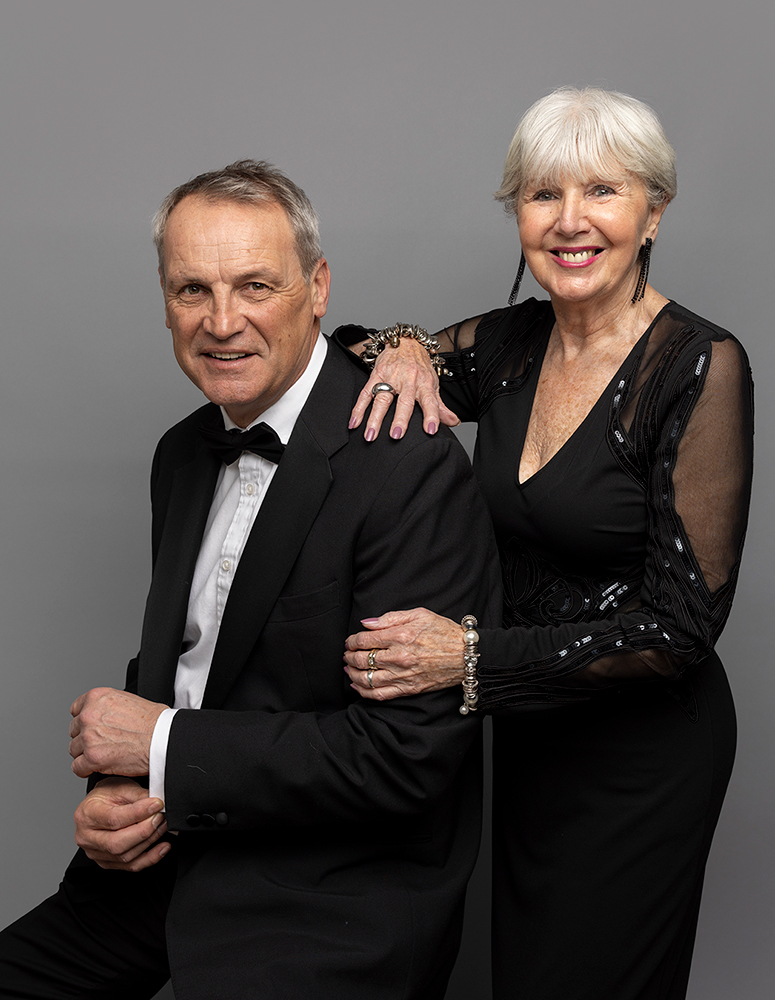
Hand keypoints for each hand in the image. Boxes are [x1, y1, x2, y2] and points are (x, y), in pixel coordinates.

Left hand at [69, 687, 167, 777]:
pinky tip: (98, 767)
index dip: (85, 721)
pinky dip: (86, 770)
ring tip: (104, 755)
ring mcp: (89, 737)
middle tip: (102, 743)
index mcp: (97, 697)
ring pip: (74, 750)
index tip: (92, 728)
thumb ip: (108, 706)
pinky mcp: (92, 758)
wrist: (163, 738)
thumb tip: (103, 715)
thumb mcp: (128, 699)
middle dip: (86, 738)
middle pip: (74, 731)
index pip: (76, 710)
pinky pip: (77, 767)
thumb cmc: (154, 721)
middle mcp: (89, 715)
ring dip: (86, 754)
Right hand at [74, 777, 170, 871]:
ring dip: (149, 841)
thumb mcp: (121, 787)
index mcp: (87, 815)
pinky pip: (130, 866)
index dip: (138, 813)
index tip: (157, 805)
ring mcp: (95, 853)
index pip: (113, 819)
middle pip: (117, 843)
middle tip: (160, 817)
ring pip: (125, 856)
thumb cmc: (107, 795)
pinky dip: (150, 858)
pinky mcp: (106, 862)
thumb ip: (139, 796)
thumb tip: (158, 804)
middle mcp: (86, 837)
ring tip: (162, 826)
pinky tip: (162, 847)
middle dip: (144, 831)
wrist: (99, 805)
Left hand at [344, 608, 464, 699]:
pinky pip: (380, 694)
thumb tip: (367, 623)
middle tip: (347, 653)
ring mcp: (403, 675)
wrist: (466, 656)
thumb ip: (391, 618)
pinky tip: (357, 685)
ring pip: (367, 678)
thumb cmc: (445, 633)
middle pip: (362, 659)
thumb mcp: (420, 614)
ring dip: (352, 673)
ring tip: (348, 668)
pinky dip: (364, 691)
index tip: (350, 640)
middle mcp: (399, 657)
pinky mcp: (409, 689)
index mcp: (401, 636)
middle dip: (349, 656)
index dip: (352, 640)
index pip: (365, 639)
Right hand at [348, 339, 459, 440]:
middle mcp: (408, 380)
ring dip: (375, 418)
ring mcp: (390, 377)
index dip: (431, 416)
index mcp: (424, 383)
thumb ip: (440, 406)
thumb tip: (454, 422)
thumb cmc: (420, 367)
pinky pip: (365, 393)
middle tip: (396, 436)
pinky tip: (354, 423)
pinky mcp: (376, 374)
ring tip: (371, 436)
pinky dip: (358, 409)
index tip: (430, 431)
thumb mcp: (433, 384)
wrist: (406, 341)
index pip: (430, 401)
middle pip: (403, 401)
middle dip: (400, 419)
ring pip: (382, 399)